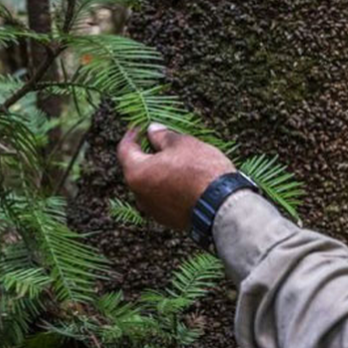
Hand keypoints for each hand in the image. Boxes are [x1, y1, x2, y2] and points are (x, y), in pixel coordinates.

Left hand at [117, 123, 235, 230]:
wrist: (222, 205)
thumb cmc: (201, 171)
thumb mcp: (182, 144)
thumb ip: (162, 136)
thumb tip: (152, 131)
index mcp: (137, 173)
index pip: (125, 149)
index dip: (132, 135)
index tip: (140, 128)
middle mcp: (139, 195)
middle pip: (137, 169)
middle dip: (148, 155)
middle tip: (161, 142)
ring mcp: (153, 210)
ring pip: (151, 185)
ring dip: (159, 172)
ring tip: (178, 161)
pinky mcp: (168, 219)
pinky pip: (163, 199)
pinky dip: (169, 187)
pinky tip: (184, 180)